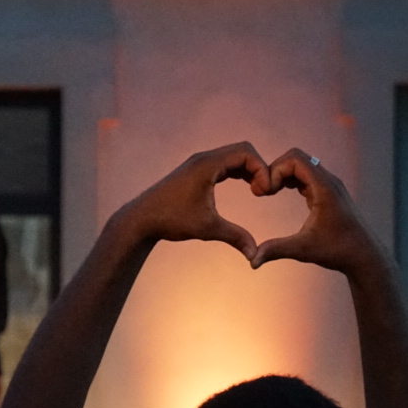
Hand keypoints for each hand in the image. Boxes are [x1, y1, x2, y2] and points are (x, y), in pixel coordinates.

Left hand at [123, 142, 267, 258]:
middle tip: (264, 192)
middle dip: (258, 168)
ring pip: (233, 156)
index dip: (262, 169)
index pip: (245, 153)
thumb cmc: (171, 220)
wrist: (142, 219)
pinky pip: (224, 164)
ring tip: (258, 192)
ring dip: (249, 170)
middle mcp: (203, 158)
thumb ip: (234, 237)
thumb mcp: (207, 228)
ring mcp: (198, 163)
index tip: (266, 193)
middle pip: (242, 151)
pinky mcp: (195, 170)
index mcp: (207, 165)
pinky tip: (246, 188)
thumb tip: (255, 256)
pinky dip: (238, 172)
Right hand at [250, 150, 383, 274]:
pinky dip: (290, 179)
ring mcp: (330, 185)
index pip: (295, 159)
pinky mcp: (328, 191)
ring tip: (269, 192)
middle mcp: (328, 181)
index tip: (266, 192)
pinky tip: (280, 193)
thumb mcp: (303, 250)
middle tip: (265, 191)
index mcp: (324, 189)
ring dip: (282, 173)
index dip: (276, 170)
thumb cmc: (338, 251)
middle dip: (276, 169)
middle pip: (296, 157)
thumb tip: (252, 262)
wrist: (365, 255)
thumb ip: (276, 250)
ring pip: (301, 164)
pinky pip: (306, 174)